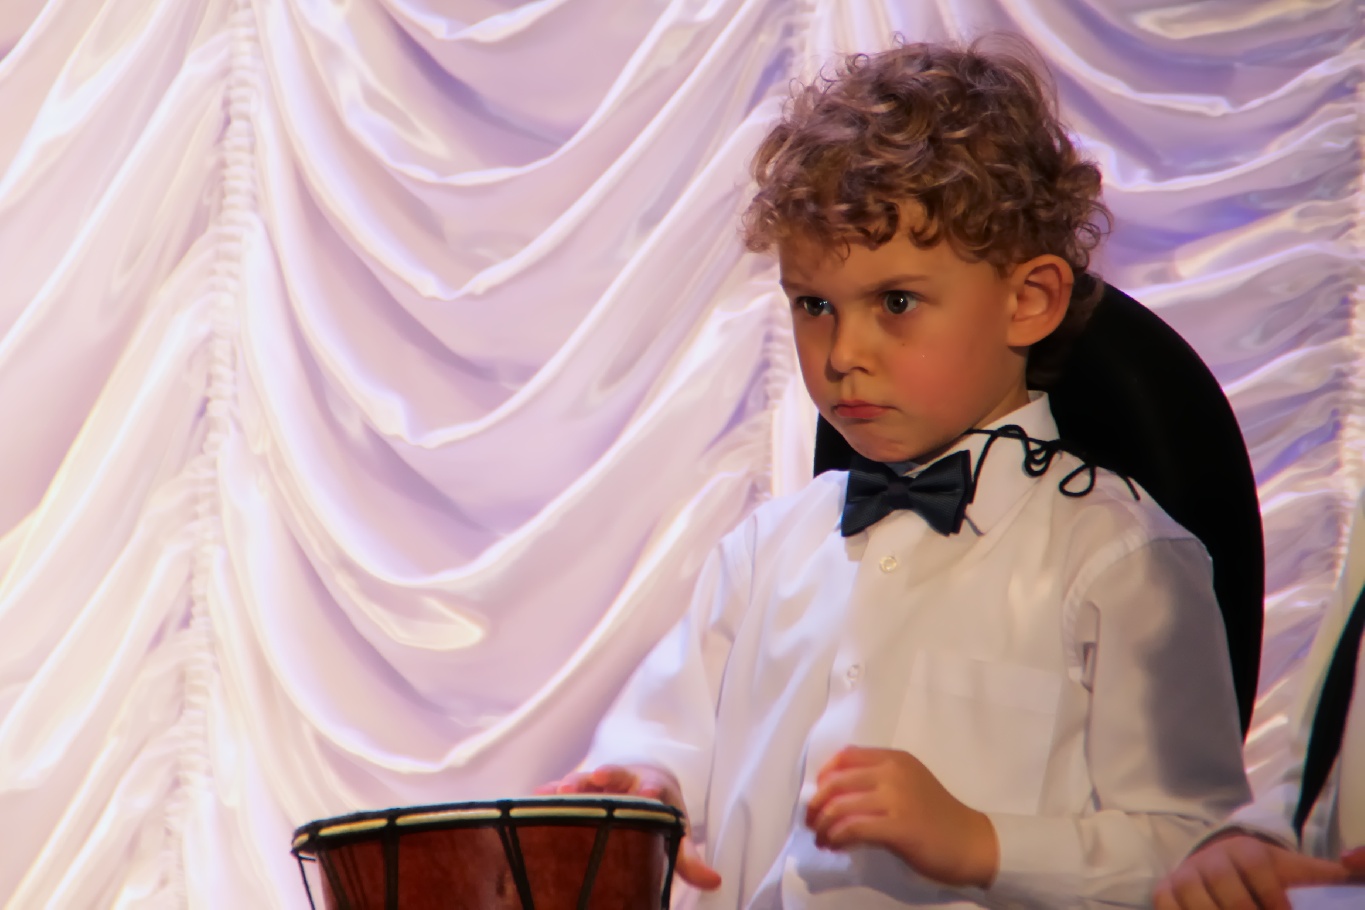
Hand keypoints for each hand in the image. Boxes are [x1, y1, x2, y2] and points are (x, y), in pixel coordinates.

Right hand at [535, 765, 721, 890]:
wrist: (646, 783)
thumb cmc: (660, 812)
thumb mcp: (675, 831)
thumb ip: (688, 858)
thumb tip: (713, 881)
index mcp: (652, 789)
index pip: (651, 787)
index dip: (646, 789)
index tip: (644, 791)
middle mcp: (626, 781)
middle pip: (615, 775)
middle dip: (603, 778)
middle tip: (592, 778)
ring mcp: (602, 782)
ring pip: (587, 779)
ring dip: (573, 783)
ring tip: (558, 790)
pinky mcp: (583, 788)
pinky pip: (566, 787)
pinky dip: (552, 791)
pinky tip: (535, 796)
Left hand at [805, 746, 997, 888]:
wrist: (970, 841)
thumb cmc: (936, 815)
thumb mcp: (908, 784)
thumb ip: (877, 779)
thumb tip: (834, 791)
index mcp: (894, 759)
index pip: (846, 756)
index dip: (824, 775)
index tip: (818, 795)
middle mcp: (893, 772)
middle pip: (837, 782)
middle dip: (816, 804)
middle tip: (810, 822)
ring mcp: (896, 798)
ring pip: (841, 806)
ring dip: (823, 825)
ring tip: (821, 838)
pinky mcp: (898, 826)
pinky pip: (853, 828)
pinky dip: (837, 838)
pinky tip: (835, 846)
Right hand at [1153, 833, 1354, 909]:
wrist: (1222, 864)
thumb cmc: (1267, 876)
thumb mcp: (1296, 871)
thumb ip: (1326, 874)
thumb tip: (1356, 864)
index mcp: (1245, 850)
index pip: (1255, 865)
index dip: (1270, 892)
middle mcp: (1210, 858)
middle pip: (1222, 884)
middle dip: (1241, 908)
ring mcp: (1184, 875)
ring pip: (1190, 895)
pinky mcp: (1165, 891)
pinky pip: (1165, 905)